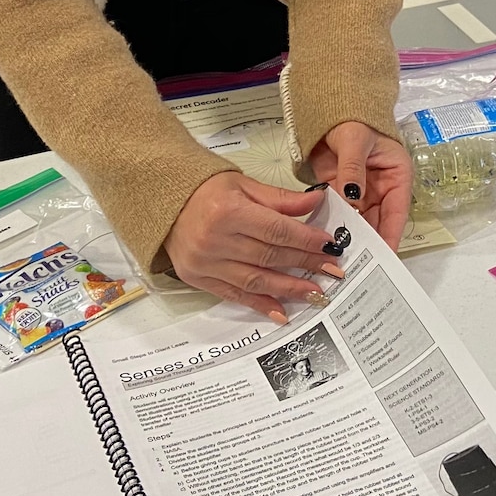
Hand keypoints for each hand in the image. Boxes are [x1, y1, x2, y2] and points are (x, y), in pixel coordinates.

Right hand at [165, 172, 344, 322]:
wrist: (163, 202)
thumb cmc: (205, 189)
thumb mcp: (243, 184)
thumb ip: (280, 198)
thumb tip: (316, 201)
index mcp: (228, 211)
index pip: (277, 230)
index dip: (305, 240)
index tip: (329, 246)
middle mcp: (216, 240)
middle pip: (270, 256)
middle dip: (305, 264)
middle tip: (332, 270)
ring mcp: (205, 263)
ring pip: (256, 280)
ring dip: (289, 289)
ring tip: (315, 293)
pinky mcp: (198, 279)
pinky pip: (235, 295)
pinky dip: (260, 304)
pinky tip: (281, 311)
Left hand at [308, 120, 412, 251]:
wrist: (330, 109)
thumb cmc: (353, 119)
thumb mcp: (355, 141)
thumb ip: (353, 169)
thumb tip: (352, 197)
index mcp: (397, 177)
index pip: (396, 212)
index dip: (391, 236)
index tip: (385, 258)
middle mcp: (382, 190)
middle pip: (377, 223)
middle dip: (368, 244)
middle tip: (357, 267)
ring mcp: (360, 194)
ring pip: (357, 223)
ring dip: (348, 238)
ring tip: (339, 261)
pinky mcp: (340, 194)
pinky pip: (339, 214)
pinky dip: (332, 227)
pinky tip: (323, 243)